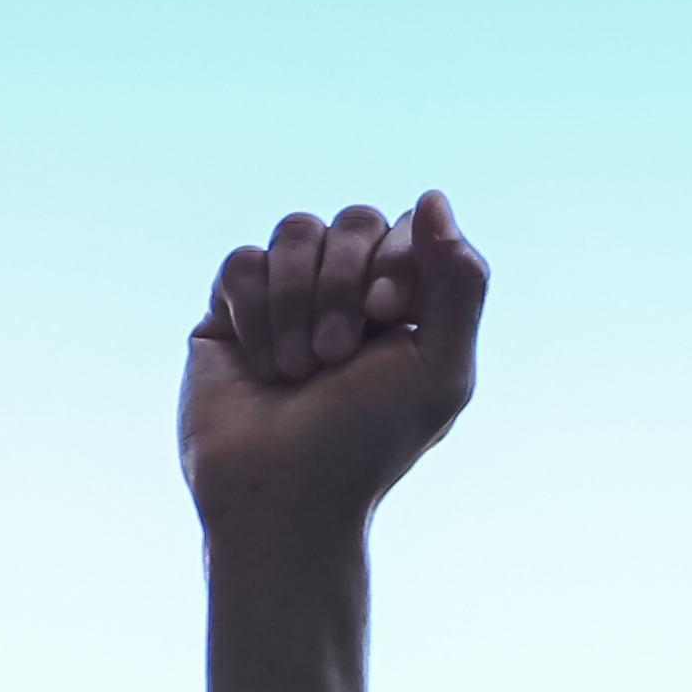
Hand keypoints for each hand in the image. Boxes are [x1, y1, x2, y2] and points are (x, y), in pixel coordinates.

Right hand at [181, 195, 486, 544]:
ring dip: (299, 299)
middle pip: (352, 221)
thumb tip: (432, 196)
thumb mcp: (442, 370)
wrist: (283, 495)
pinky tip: (264, 364)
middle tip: (337, 354)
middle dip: (343, 283)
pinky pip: (242, 262)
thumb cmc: (367, 444)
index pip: (407, 230)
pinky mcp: (230, 310)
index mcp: (405, 306)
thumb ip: (461, 280)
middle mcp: (347, 294)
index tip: (388, 315)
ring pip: (295, 231)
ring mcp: (288, 298)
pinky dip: (256, 311)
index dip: (396, 258)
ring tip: (300, 368)